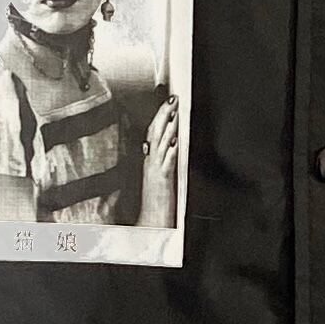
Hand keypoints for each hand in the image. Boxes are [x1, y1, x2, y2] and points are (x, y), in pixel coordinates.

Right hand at [140, 94, 180, 226]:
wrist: (150, 224)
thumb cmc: (154, 206)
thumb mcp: (157, 181)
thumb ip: (161, 165)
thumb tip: (170, 149)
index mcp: (149, 163)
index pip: (152, 134)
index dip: (159, 117)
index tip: (167, 104)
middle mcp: (150, 164)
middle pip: (155, 133)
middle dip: (164, 114)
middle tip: (172, 99)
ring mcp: (155, 171)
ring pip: (159, 144)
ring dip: (167, 126)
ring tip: (174, 111)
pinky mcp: (162, 181)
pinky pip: (166, 162)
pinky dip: (169, 150)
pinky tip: (175, 140)